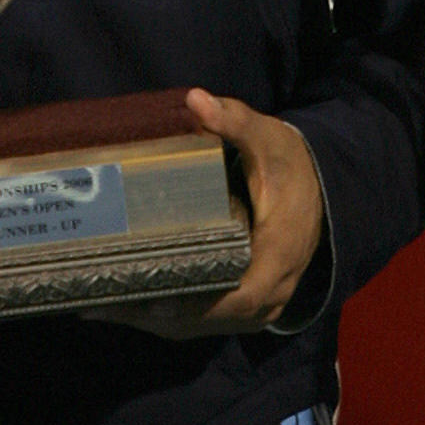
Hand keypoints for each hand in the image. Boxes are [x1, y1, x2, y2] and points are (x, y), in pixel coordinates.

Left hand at [86, 90, 324, 336]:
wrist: (321, 188)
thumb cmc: (291, 164)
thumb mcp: (268, 138)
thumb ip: (234, 120)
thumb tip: (195, 99)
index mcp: (279, 252)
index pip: (241, 296)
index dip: (199, 306)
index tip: (155, 301)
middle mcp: (273, 289)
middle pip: (211, 319)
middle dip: (157, 315)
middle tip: (104, 302)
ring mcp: (262, 303)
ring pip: (205, 326)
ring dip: (157, 320)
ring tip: (104, 305)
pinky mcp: (248, 305)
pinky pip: (208, 321)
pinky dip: (171, 316)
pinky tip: (132, 304)